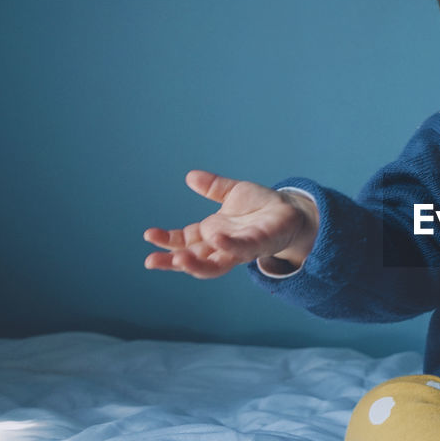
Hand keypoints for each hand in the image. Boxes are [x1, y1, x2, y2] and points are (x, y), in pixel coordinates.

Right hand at [144, 170, 318, 278]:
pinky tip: (215, 238)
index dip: (167, 241)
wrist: (291, 211)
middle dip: (172, 262)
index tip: (148, 235)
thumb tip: (190, 176)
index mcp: (212, 233)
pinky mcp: (259, 244)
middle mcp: (223, 245)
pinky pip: (241, 248)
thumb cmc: (261, 206)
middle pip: (194, 259)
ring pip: (215, 264)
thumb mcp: (234, 193)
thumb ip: (213, 187)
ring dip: (196, 264)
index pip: (184, 241)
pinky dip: (227, 245)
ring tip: (179, 260)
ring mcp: (240, 248)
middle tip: (151, 261)